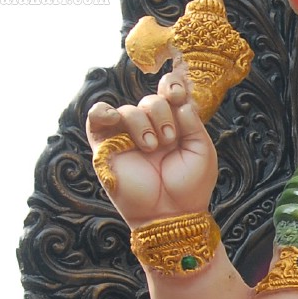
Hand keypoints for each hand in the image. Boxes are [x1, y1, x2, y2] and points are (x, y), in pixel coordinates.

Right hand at [86, 72, 217, 225]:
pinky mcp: (106, 148)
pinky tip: (113, 118)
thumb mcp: (202, 149)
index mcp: (174, 124)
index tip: (178, 94)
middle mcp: (150, 127)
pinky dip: (102, 112)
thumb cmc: (190, 185)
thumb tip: (177, 98)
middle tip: (169, 140)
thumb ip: (191, 120)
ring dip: (142, 123)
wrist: (172, 213)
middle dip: (162, 114)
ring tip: (152, 147)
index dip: (172, 86)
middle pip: (151, 100)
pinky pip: (95, 118)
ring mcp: (127, 136)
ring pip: (129, 109)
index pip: (168, 92)